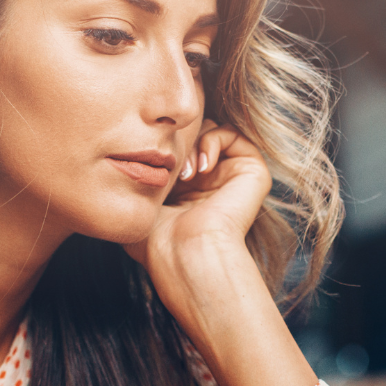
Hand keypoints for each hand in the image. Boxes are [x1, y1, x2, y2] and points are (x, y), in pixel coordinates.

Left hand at [124, 119, 271, 278]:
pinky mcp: (252, 173)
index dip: (163, 150)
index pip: (176, 150)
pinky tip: (203, 166)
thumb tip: (132, 158)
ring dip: (195, 144)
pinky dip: (213, 140)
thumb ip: (138, 179)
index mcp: (187, 192)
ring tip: (187, 173)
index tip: (154, 170)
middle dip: (179, 145)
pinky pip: (233, 134)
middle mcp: (211, 184)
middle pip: (193, 136)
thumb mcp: (138, 205)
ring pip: (211, 132)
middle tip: (174, 171)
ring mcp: (232, 178)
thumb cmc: (159, 241)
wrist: (187, 253)